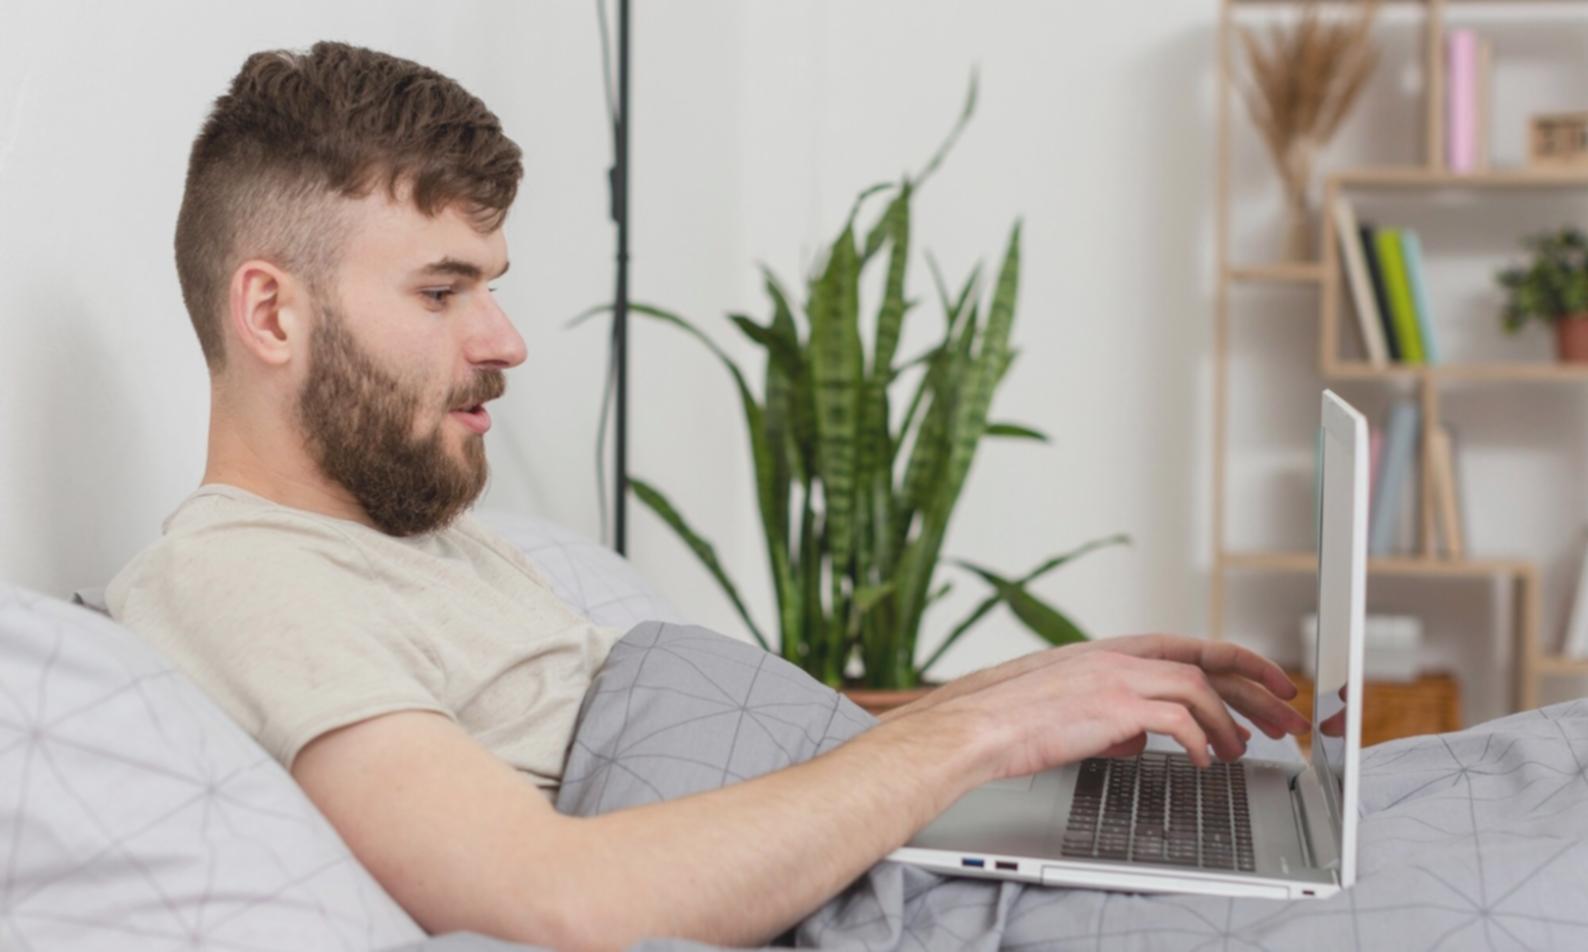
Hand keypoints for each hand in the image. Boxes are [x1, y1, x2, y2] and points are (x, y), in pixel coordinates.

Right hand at [897, 635, 1308, 780]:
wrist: (975, 724)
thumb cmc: (1011, 723)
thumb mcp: (1070, 710)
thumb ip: (1112, 716)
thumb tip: (1139, 736)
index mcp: (1111, 651)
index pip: (1192, 648)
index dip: (1241, 663)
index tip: (1273, 682)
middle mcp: (1119, 655)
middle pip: (1209, 663)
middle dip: (1258, 691)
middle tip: (1288, 717)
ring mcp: (1117, 677)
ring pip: (1200, 690)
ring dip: (1230, 725)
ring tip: (1240, 752)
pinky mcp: (1113, 706)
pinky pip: (1178, 722)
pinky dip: (1200, 743)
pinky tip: (1203, 763)